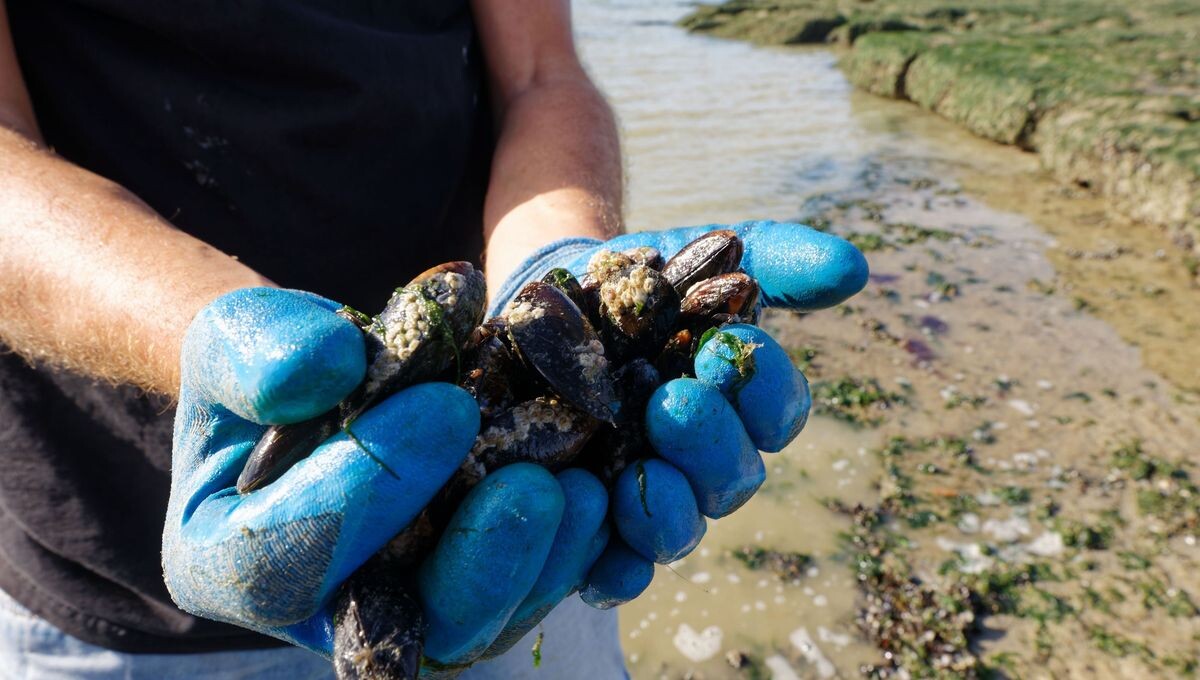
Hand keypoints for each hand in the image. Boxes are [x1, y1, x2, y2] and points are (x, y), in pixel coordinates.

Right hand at [161, 288, 608, 671]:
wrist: (323, 387)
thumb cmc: (269, 368)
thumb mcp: (239, 338)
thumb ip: (259, 352)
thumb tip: (329, 367)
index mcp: (226, 562)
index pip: (282, 560)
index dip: (365, 492)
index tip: (444, 403)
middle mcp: (320, 608)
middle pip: (400, 625)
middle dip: (474, 560)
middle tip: (534, 483)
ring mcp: (401, 606)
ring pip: (477, 625)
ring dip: (537, 564)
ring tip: (582, 487)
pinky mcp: (465, 589)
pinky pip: (521, 595)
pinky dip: (565, 554)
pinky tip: (599, 491)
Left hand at [490, 221, 867, 608]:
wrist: (550, 296)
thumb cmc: (643, 280)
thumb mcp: (704, 253)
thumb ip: (778, 260)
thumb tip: (854, 269)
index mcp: (743, 407)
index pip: (776, 414)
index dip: (764, 392)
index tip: (729, 349)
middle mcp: (704, 463)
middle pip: (732, 477)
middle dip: (710, 443)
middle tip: (672, 402)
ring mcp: (648, 496)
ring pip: (678, 529)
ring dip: (666, 510)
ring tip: (636, 475)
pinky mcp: (591, 522)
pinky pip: (614, 567)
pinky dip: (613, 573)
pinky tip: (597, 564)